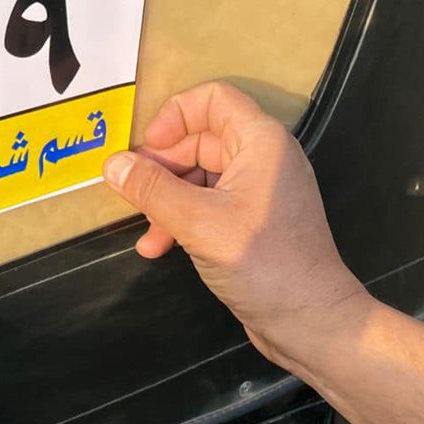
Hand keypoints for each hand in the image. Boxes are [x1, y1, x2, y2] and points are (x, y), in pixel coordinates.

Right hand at [103, 81, 367, 366]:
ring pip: (198, 176)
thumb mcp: (199, 223)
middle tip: (131, 192)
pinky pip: (207, 204)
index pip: (213, 99)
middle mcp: (261, 159)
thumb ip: (152, 190)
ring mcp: (257, 192)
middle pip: (199, 139)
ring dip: (165, 199)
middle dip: (161, 166)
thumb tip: (112, 164)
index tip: (148, 148)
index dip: (175, 115)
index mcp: (260, 142)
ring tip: (144, 231)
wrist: (312, 324)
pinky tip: (158, 246)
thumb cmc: (264, 264)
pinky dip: (181, 219)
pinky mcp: (251, 222)